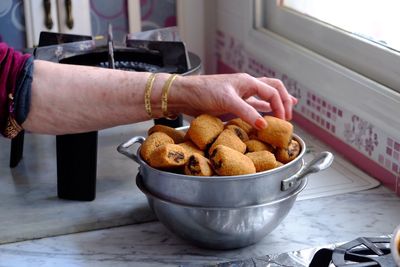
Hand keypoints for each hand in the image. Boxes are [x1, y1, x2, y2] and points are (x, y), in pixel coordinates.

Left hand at [171, 73, 297, 129]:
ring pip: (264, 96)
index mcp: (248, 81)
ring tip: (287, 110)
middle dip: (284, 100)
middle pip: (273, 89)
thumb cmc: (204, 92)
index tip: (283, 121)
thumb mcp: (227, 101)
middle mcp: (247, 86)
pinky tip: (266, 114)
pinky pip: (253, 105)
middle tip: (290, 115)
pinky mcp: (233, 103)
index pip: (273, 92)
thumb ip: (247, 112)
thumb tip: (264, 125)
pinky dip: (262, 109)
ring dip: (276, 103)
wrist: (185, 95)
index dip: (281, 106)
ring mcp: (240, 94)